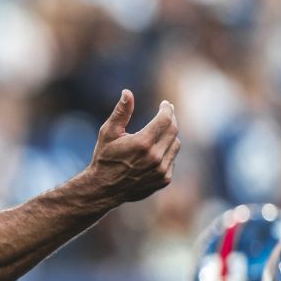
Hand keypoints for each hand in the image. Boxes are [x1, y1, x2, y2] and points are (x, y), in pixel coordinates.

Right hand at [85, 89, 179, 203]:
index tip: (165, 104)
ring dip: (170, 135)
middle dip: (171, 119)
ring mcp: (161, 170)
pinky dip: (167, 152)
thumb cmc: (105, 157)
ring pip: (176, 144)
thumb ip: (121, 112)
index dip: (167, 109)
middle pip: (173, 130)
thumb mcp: (108, 132)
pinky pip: (172, 159)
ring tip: (158, 133)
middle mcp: (155, 157)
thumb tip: (127, 92)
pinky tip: (154, 151)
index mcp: (142, 143)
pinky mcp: (164, 180)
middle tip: (166, 113)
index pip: (165, 119)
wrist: (104, 188)